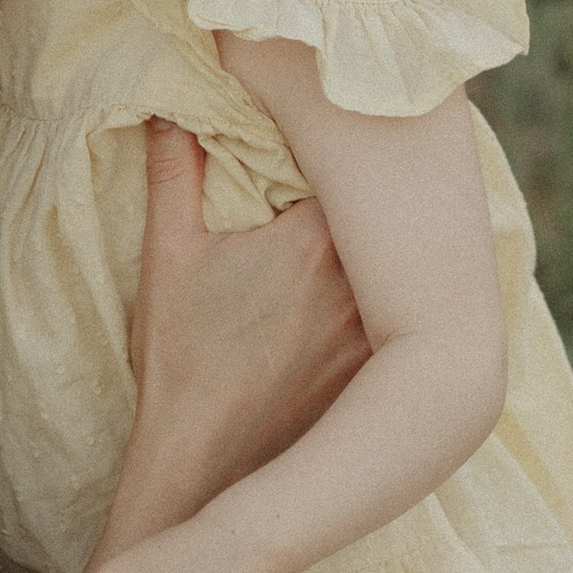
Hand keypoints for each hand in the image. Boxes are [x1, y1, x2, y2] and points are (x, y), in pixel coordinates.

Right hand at [111, 124, 368, 551]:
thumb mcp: (166, 258)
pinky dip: (399, 293)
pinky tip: (391, 290)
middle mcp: (361, 279)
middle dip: (373, 189)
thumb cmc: (181, 361)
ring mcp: (381, 326)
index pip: (347, 166)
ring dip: (392, 240)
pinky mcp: (386, 366)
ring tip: (381, 222)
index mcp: (312, 238)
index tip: (330, 137)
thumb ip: (174, 175)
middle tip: (364, 166)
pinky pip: (405, 310)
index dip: (341, 147)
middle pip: (385, 209)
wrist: (205, 463)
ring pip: (403, 260)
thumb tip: (173, 109)